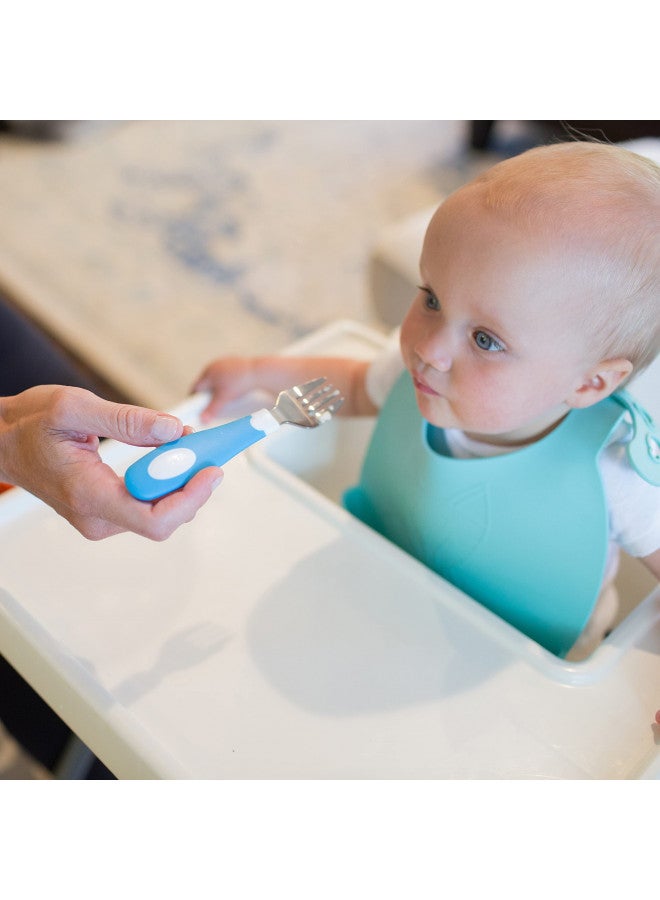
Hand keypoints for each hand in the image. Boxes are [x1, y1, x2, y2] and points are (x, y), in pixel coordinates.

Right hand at [0, 385, 222, 539]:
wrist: (2, 441)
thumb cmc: (29, 425)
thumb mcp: (74, 407)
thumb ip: (127, 420)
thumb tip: (173, 431)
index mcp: (88, 495)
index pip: (154, 520)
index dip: (190, 499)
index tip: (210, 471)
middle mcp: (97, 517)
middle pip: (164, 517)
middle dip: (191, 483)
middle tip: (204, 448)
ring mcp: (102, 518)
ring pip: (160, 511)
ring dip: (180, 480)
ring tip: (186, 444)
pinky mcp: (107, 511)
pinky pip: (149, 504)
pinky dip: (166, 480)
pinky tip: (168, 453)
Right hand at [192, 357, 262, 423]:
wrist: (258, 372)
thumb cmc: (240, 382)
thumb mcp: (224, 399)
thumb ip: (212, 409)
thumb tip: (202, 419)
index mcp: (208, 373)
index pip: (195, 387)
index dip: (193, 398)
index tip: (194, 407)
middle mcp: (213, 366)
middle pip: (203, 383)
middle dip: (204, 394)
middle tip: (208, 405)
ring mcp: (222, 363)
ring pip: (213, 378)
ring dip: (213, 388)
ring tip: (221, 397)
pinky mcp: (231, 363)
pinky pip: (222, 374)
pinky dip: (223, 382)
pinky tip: (230, 389)